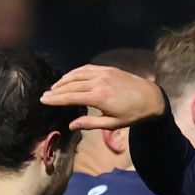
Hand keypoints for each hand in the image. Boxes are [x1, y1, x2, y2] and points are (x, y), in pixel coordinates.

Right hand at [40, 65, 166, 131]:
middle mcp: (99, 82)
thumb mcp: (112, 124)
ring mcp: (103, 73)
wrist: (150, 98)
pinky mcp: (107, 68)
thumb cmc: (132, 115)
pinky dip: (75, 72)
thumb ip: (90, 124)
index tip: (44, 100)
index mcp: (99, 98)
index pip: (71, 98)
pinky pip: (86, 68)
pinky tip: (68, 77)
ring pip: (77, 74)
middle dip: (56, 90)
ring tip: (54, 87)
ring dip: (63, 80)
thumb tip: (71, 125)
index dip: (56, 99)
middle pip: (71, 85)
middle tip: (44, 95)